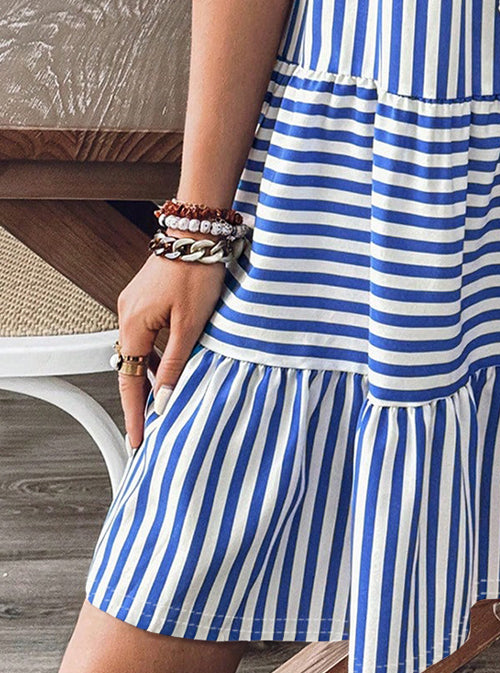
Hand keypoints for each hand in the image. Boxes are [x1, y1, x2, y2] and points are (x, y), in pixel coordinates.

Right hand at [116, 254, 226, 447]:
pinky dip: (155, 353)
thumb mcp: (191, 325)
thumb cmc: (196, 271)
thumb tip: (166, 399)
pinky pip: (146, 335)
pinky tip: (170, 363)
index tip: (137, 440)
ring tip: (164, 400)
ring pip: (139, 351)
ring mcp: (135, 304)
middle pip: (130, 367)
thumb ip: (176, 364)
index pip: (129, 382)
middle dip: (141, 398)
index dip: (134, 414)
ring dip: (150, 374)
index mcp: (133, 325)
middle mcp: (127, 315)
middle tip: (152, 426)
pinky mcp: (146, 297)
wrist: (198, 232)